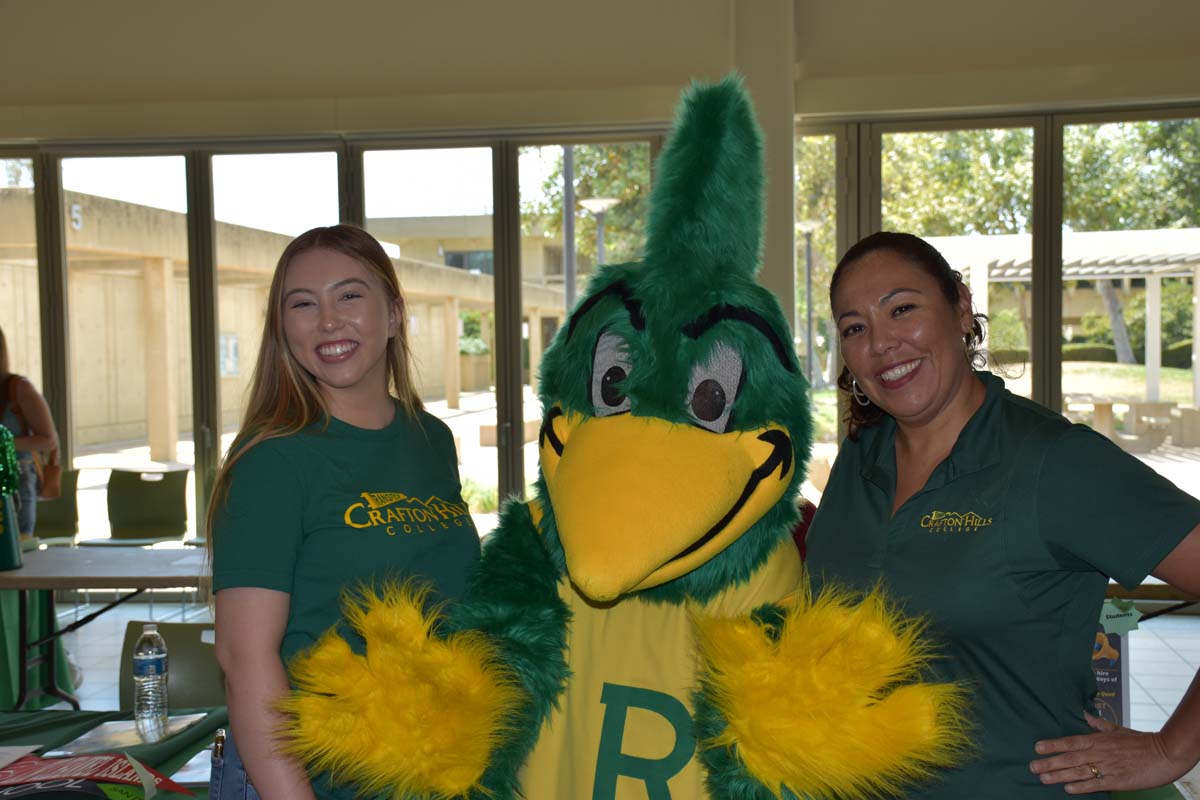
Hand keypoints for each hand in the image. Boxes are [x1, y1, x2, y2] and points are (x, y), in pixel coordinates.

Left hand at [1030, 713, 1190, 793]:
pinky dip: (1082, 787)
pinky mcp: (1118, 781)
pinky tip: (1068, 789)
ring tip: (1043, 778)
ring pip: (1079, 772)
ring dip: (1060, 776)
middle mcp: (1100, 753)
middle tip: (1032, 766)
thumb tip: (1083, 715)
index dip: (1053, 745)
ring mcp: (1108, 767)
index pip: (1070, 742)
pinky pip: (1096, 784)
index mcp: (1098, 739)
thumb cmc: (1140, 740)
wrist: (1163, 753)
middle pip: (1070, 758)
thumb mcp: (1117, 729)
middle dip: (1050, 763)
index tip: (1037, 748)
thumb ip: (1098, 724)